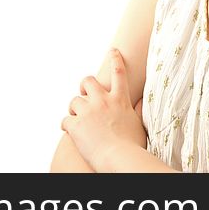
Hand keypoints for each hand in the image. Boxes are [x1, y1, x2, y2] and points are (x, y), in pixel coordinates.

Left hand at [61, 49, 146, 170]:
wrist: (119, 158)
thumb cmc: (133, 145)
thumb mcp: (139, 124)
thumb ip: (139, 110)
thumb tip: (143, 100)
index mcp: (120, 100)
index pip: (118, 73)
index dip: (115, 59)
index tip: (112, 51)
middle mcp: (103, 101)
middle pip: (88, 81)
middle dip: (84, 86)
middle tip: (84, 95)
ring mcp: (88, 111)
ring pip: (74, 101)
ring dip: (74, 109)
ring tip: (78, 120)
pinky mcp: (75, 124)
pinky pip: (65, 120)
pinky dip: (67, 125)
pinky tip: (71, 132)